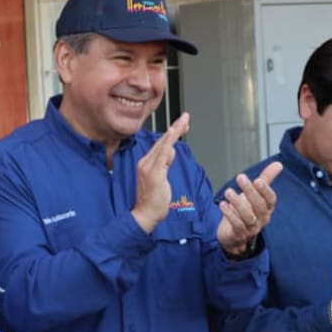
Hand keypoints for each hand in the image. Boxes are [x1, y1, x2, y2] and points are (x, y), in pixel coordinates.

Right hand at [131, 113, 190, 233]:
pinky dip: (168, 141)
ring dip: (175, 131)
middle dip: (176, 128)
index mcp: (146, 163)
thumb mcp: (161, 179)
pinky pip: (162, 153)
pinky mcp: (153, 172)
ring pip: (163, 144)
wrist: (145, 215)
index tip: (181, 124)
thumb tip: (170, 152)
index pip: (161, 144)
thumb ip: (164, 164)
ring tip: (185, 122)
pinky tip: (173, 132)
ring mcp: (149, 167)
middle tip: (186, 117)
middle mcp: (145, 162)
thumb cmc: (153, 200)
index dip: (172, 133)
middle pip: (162, 141)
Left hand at [217, 162, 282, 254]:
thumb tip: (278, 164)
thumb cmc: (246, 212)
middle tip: (240, 178)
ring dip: (238, 202)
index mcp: (267, 208)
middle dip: (250, 191)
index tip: (258, 180)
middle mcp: (262, 219)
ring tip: (228, 191)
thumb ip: (266, 179)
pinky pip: (237, 224)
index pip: (270, 199)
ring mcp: (251, 228)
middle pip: (259, 205)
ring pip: (247, 216)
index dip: (265, 190)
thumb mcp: (255, 194)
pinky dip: (230, 214)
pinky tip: (223, 204)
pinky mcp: (239, 234)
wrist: (234, 236)